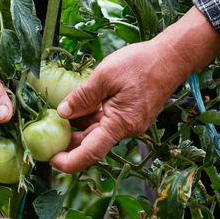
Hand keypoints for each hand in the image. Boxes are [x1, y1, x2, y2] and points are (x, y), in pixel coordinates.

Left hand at [50, 8, 219, 173]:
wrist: (172, 57)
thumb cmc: (141, 63)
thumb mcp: (105, 75)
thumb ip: (83, 96)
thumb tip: (62, 113)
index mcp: (120, 124)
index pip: (90, 153)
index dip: (69, 161)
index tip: (51, 160)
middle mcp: (127, 129)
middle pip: (93, 143)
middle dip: (70, 140)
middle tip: (47, 133)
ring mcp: (131, 123)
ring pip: (99, 131)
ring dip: (81, 126)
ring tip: (61, 114)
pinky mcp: (133, 115)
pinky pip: (108, 122)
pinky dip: (93, 116)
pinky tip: (82, 104)